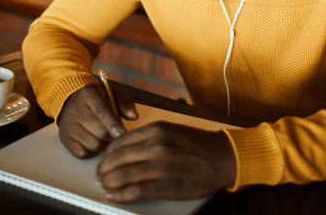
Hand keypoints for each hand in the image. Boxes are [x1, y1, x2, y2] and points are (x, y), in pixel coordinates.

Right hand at [58, 83, 137, 158]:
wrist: (71, 101)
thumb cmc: (99, 99)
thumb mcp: (114, 94)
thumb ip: (125, 103)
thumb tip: (134, 116)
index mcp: (89, 94)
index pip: (102, 111)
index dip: (113, 124)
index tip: (123, 133)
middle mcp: (75, 109)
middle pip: (100, 131)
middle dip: (113, 134)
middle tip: (116, 131)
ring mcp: (68, 126)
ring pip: (94, 144)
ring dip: (105, 143)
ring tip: (106, 135)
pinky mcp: (65, 139)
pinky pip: (83, 153)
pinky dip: (92, 151)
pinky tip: (94, 140)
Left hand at [95, 122, 236, 201]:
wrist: (225, 158)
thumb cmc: (200, 145)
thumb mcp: (173, 131)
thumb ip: (150, 137)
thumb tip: (126, 148)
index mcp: (157, 130)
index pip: (120, 142)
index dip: (107, 154)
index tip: (104, 160)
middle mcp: (157, 146)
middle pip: (117, 159)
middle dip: (104, 170)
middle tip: (101, 176)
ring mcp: (161, 166)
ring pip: (122, 175)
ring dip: (109, 183)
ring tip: (106, 186)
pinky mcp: (167, 184)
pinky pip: (136, 191)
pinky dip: (121, 195)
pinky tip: (115, 196)